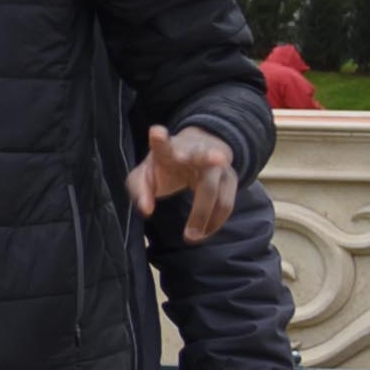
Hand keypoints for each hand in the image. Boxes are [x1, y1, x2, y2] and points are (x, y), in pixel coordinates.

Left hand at [129, 124, 240, 249]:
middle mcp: (196, 153)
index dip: (159, 139)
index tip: (156, 132)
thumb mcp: (145, 176)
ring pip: (214, 189)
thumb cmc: (164, 167)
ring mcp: (216, 166)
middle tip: (219, 158)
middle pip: (203, 156)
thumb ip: (139, 191)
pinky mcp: (230, 179)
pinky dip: (214, 222)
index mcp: (169, 150)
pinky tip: (202, 234)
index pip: (163, 144)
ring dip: (203, 214)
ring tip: (190, 237)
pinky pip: (226, 204)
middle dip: (210, 157)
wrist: (197, 152)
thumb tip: (146, 211)